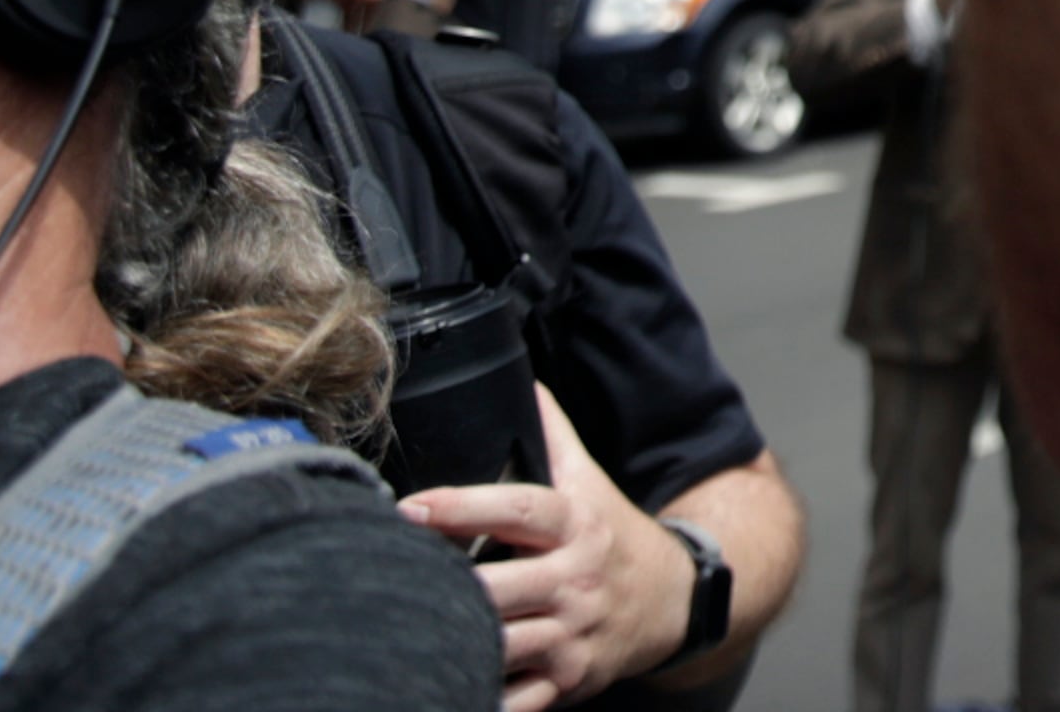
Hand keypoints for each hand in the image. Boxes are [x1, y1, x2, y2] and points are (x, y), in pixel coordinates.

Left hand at [402, 386, 692, 711]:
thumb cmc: (613, 537)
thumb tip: (525, 380)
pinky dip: (483, 696)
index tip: (409, 508)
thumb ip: (554, 436)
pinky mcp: (567, 681)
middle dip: (445, 586)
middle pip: (499, 586)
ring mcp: (572, 635)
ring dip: (455, 641)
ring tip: (401, 631)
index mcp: (576, 525)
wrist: (674, 600)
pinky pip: (517, 698)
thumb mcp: (590, 482)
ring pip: (502, 644)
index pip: (519, 510)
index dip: (463, 507)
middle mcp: (575, 579)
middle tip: (385, 577)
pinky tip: (443, 686)